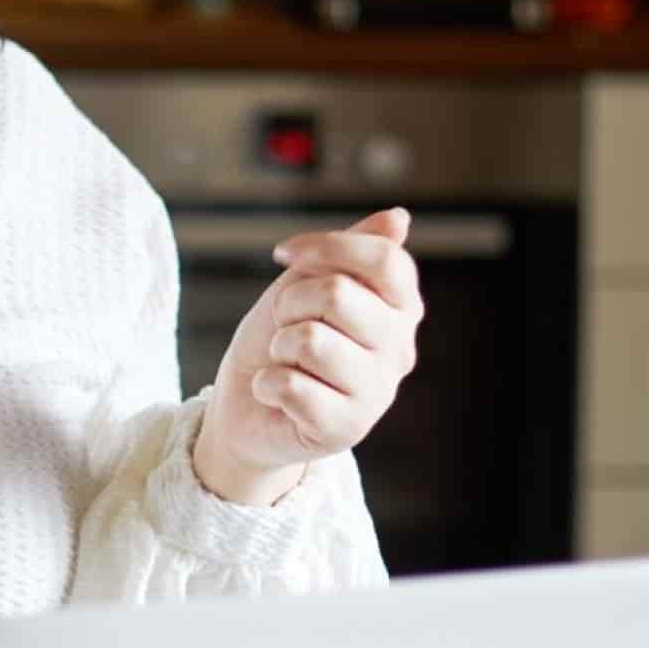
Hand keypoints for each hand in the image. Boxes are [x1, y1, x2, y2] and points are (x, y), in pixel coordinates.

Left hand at [192, 207, 422, 504]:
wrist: (248, 405)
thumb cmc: (283, 337)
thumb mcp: (309, 281)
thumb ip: (353, 250)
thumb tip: (400, 218)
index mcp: (400, 308)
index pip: (384, 259)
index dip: (327, 247)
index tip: (284, 254)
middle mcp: (399, 350)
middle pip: (338, 294)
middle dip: (290, 303)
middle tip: (286, 325)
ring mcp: (377, 394)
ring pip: (309, 340)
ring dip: (278, 347)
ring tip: (286, 362)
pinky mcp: (346, 430)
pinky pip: (291, 386)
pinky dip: (266, 384)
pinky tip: (277, 395)